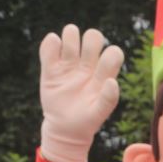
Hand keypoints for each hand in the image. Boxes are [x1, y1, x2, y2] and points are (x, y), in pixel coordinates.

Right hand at [37, 25, 124, 161]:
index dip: (111, 54)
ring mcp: (69, 63)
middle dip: (90, 41)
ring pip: (71, 33)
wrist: (64, 128)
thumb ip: (108, 99)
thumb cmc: (86, 121)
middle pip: (93, 36)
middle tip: (84, 58)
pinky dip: (50, 44)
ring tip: (68, 56)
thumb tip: (112, 82)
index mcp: (103, 73)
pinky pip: (49, 44)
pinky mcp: (51, 66)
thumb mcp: (99, 114)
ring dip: (70, 37)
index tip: (102, 70)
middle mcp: (87, 64)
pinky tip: (53, 58)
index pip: (113, 52)